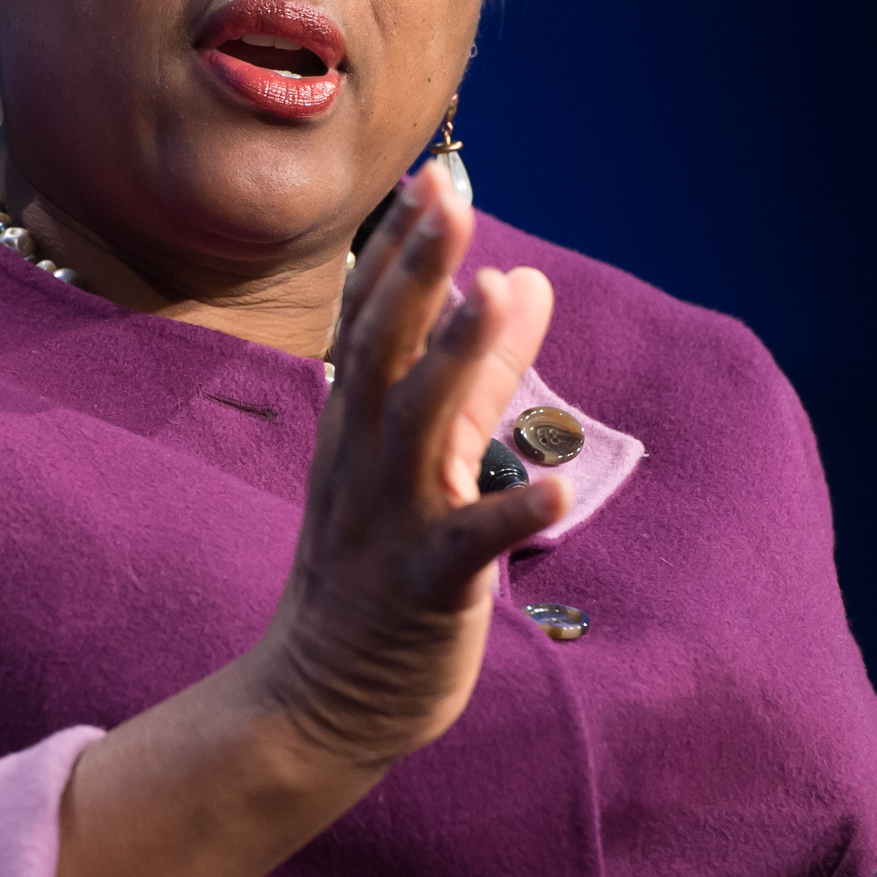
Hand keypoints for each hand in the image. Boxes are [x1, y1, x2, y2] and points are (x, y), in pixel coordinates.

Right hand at [249, 168, 567, 770]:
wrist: (319, 700)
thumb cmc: (377, 572)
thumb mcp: (425, 457)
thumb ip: (482, 372)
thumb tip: (523, 278)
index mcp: (356, 425)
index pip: (371, 317)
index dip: (400, 248)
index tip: (433, 176)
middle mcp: (362, 459)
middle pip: (385, 348)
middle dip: (416, 270)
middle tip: (449, 193)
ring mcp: (389, 520)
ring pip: (420, 426)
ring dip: (458, 359)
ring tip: (495, 294)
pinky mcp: (422, 586)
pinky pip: (467, 545)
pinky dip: (509, 516)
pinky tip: (557, 494)